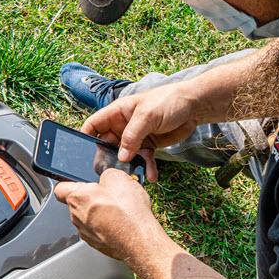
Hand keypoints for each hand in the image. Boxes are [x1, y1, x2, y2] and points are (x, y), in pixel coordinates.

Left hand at [54, 168, 168, 263]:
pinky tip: (122, 223)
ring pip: (89, 218)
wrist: (139, 239)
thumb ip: (105, 175)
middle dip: (92, 198)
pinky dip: (108, 226)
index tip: (79, 183)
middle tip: (110, 196)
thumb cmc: (127, 212)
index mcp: (77, 198)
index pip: (60, 189)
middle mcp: (76, 217)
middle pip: (78, 204)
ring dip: (101, 213)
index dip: (70, 184)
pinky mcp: (97, 244)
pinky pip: (98, 231)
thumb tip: (106, 178)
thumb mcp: (118, 177)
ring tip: (120, 210)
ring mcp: (86, 233)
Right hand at [81, 83, 201, 178]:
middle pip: (107, 145)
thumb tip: (121, 157)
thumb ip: (132, 136)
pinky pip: (142, 160)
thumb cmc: (169, 101)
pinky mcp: (149, 146)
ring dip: (129, 167)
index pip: (94, 125)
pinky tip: (151, 176)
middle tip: (111, 173)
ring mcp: (136, 137)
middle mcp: (123, 126)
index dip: (86, 138)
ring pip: (125, 156)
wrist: (195, 106)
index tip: (83, 154)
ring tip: (133, 178)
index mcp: (117, 113)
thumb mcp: (148, 116)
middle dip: (108, 159)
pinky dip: (146, 168)